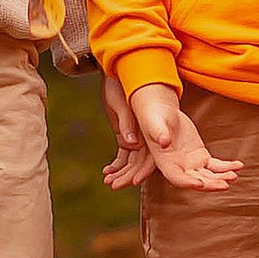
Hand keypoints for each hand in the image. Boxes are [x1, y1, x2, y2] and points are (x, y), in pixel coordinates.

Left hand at [98, 67, 151, 187]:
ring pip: (131, 161)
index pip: (152, 154)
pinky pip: (123, 154)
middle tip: (114, 185)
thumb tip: (131, 144)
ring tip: (107, 181)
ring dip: (120, 172)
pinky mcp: (126, 135)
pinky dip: (116, 164)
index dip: (145, 170)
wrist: (116, 72)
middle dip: (128, 176)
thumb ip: (127, 122)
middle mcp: (146, 134)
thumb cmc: (121, 84)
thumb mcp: (121, 102)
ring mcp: (136, 136)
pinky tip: (106, 171)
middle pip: (141, 162)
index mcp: (150, 127)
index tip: (134, 181)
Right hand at [129, 82, 241, 190]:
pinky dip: (227, 166)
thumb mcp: (155, 123)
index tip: (200, 183)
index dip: (188, 183)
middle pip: (196, 180)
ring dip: (221, 177)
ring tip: (234, 174)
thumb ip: (158, 133)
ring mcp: (192, 164)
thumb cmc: (154, 118)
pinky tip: (238, 165)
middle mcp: (179, 167)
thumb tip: (163, 141)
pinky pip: (216, 165)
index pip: (177, 178)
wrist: (162, 113)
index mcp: (166, 163)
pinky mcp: (201, 156)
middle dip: (211, 184)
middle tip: (225, 185)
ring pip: (208, 175)